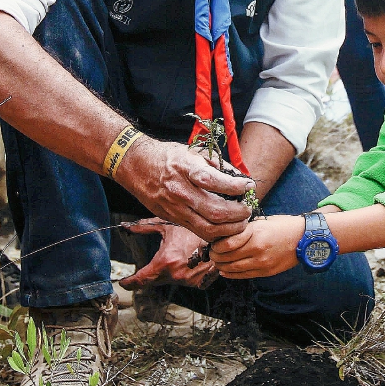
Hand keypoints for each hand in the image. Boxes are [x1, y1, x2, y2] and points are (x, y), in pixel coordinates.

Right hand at [116, 137, 252, 241]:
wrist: (136, 166)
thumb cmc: (168, 156)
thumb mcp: (193, 152)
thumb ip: (218, 165)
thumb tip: (240, 178)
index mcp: (186, 169)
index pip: (215, 181)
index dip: (236, 186)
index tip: (248, 185)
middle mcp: (180, 191)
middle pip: (215, 211)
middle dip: (238, 213)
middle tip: (248, 209)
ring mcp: (175, 208)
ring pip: (209, 228)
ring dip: (231, 228)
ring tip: (241, 221)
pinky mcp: (173, 219)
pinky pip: (199, 232)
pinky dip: (217, 233)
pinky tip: (226, 227)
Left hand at [117, 219, 216, 289]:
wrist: (223, 236)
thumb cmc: (195, 229)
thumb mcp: (168, 225)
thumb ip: (145, 227)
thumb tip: (126, 226)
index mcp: (165, 262)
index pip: (140, 280)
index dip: (129, 283)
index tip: (123, 282)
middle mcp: (176, 275)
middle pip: (154, 281)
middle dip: (148, 275)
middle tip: (144, 269)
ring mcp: (189, 281)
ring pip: (169, 280)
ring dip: (168, 272)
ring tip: (175, 256)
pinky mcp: (199, 283)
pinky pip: (184, 281)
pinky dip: (182, 274)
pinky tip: (186, 262)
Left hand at [210, 215, 304, 279]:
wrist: (305, 239)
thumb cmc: (284, 226)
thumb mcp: (263, 221)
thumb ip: (245, 228)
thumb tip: (226, 233)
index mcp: (256, 233)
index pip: (227, 243)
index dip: (216, 245)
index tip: (212, 242)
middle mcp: (257, 249)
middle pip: (227, 257)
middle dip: (215, 256)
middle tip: (211, 253)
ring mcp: (262, 263)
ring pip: (233, 269)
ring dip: (221, 266)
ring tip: (217, 261)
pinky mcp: (265, 272)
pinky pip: (243, 275)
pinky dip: (231, 274)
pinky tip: (225, 270)